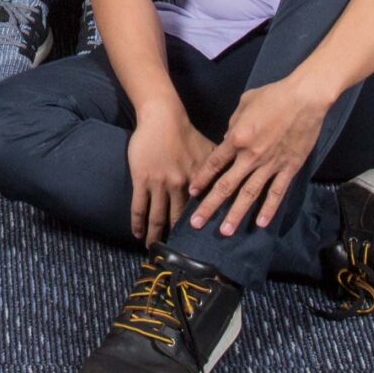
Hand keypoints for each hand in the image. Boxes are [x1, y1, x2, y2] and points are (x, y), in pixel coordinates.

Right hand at [126, 107, 216, 244]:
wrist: (162, 117)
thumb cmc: (186, 133)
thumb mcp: (209, 150)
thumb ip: (220, 168)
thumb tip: (236, 179)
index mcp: (197, 180)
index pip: (199, 210)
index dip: (199, 228)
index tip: (201, 246)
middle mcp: (179, 185)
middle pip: (177, 218)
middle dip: (176, 239)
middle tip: (176, 255)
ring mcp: (159, 183)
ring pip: (156, 216)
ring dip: (154, 235)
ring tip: (153, 249)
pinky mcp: (142, 179)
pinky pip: (139, 205)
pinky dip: (137, 222)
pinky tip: (136, 234)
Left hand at [187, 75, 328, 235]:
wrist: (304, 98)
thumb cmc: (273, 95)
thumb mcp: (245, 103)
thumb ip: (233, 124)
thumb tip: (228, 138)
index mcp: (237, 137)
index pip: (214, 163)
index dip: (202, 178)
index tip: (192, 192)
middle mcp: (251, 155)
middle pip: (226, 185)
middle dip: (210, 206)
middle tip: (196, 223)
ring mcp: (270, 164)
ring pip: (249, 194)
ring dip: (235, 214)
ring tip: (225, 231)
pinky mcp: (289, 168)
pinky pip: (277, 192)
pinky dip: (269, 209)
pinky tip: (261, 223)